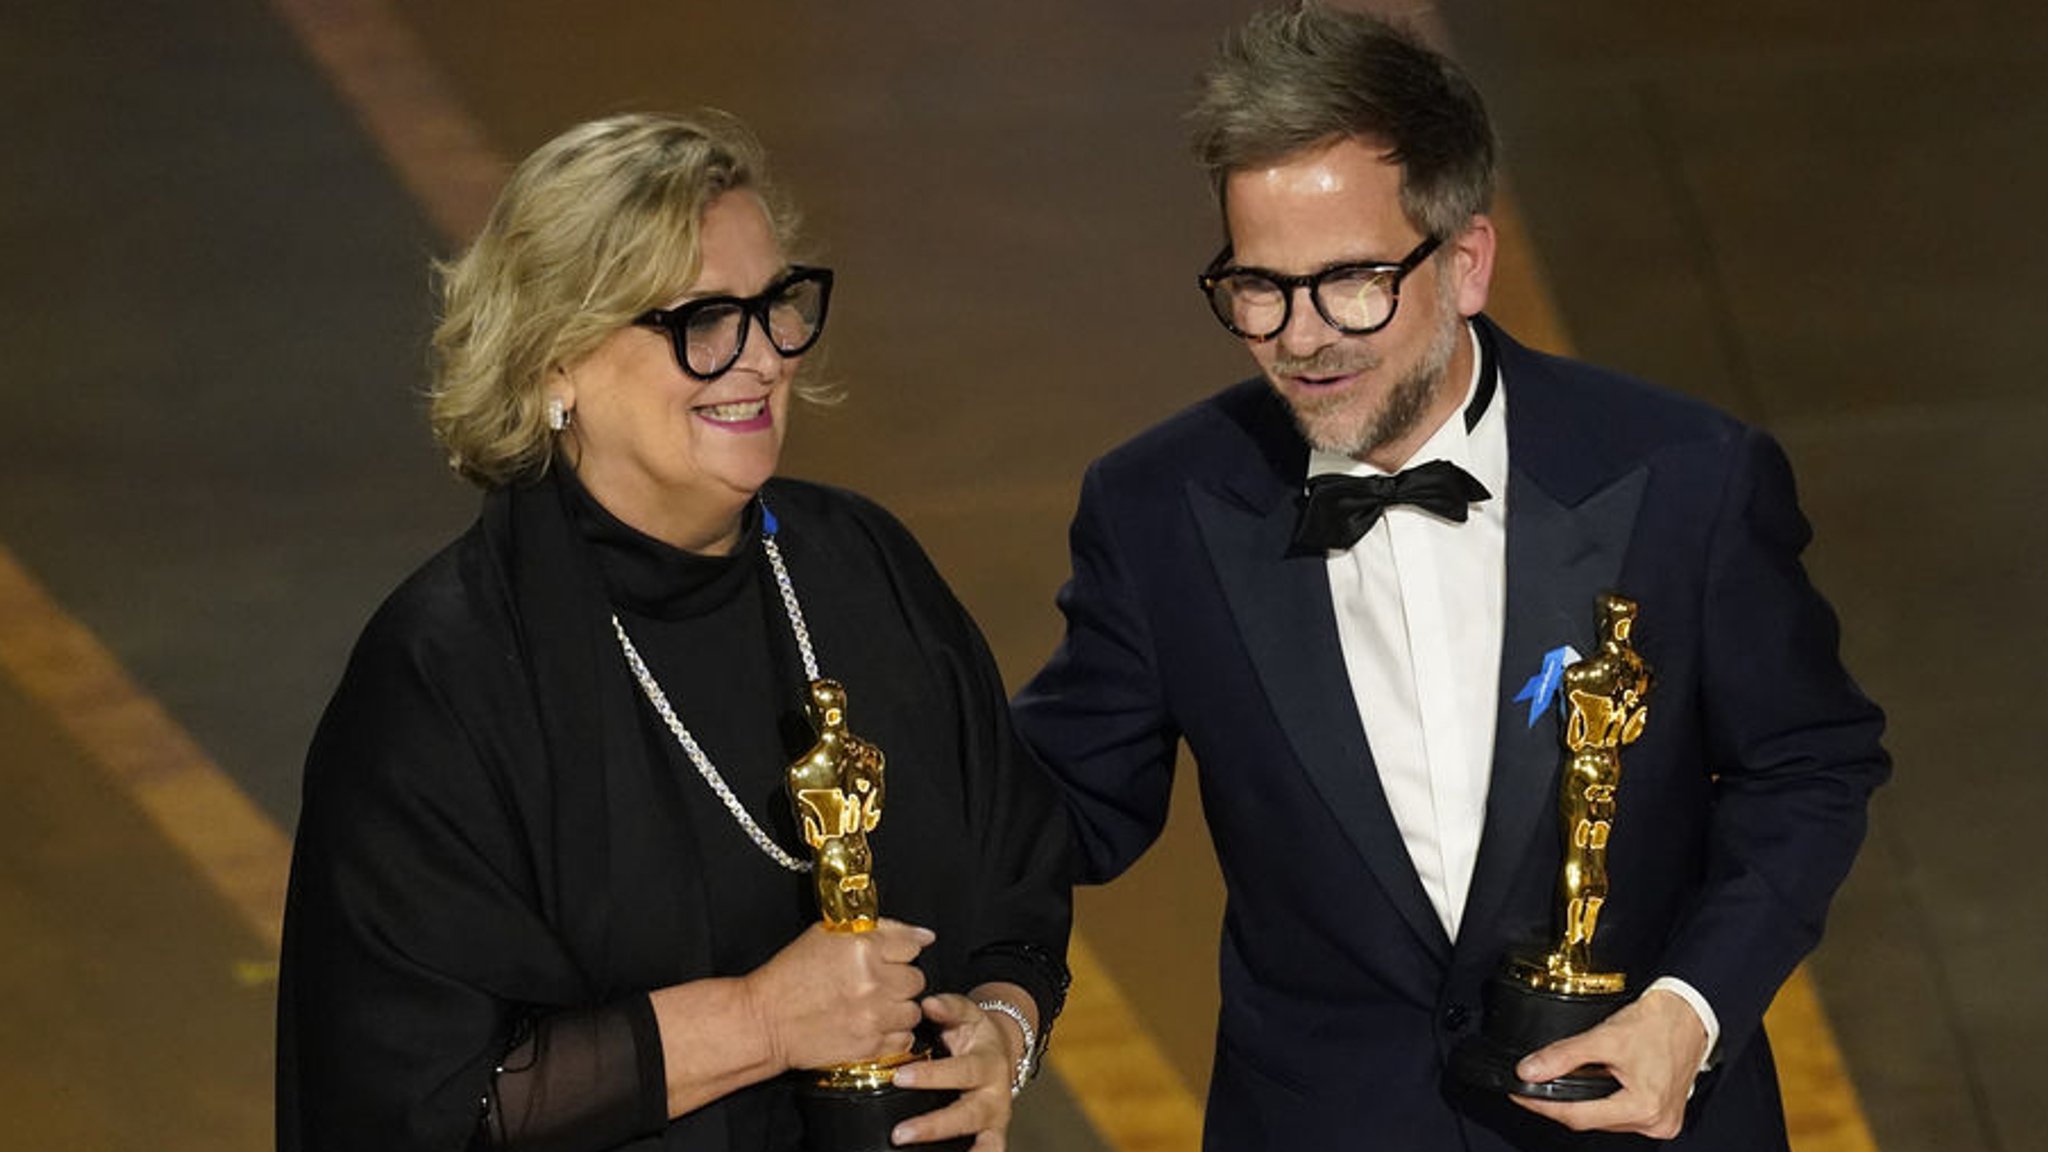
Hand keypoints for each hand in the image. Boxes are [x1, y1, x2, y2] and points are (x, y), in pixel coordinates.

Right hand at [741, 919, 931, 1071]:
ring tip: (872, 1007)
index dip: (898, 952)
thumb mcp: (826, 935)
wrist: (764, 1021)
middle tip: (874, 983)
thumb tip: (923, 936)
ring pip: (913, 1011)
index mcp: (862, 947)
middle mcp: (873, 981)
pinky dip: (891, 1034)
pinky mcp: (870, 1046)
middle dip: (898, 980)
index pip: (911, 945)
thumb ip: (879, 929)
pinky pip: (903, 1038)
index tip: (887, 957)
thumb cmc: (789, 977)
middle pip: (916, 979)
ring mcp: (874, 1016)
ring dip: (896, 1008)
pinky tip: (871, 1026)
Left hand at [888, 993, 1022, 1149]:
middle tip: (900, 1133)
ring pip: (982, 1142)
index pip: (960, 1071)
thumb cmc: (976, 1034)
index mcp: (987, 1063)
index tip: (899, 1077)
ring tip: (917, 1148)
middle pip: (967, 1114)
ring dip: (949, 1145)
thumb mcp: (967, 1014)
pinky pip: (990, 1151)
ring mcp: (996, 1119)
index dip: (931, 1076)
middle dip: (933, 1126)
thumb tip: (928, 1004)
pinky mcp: (994, 1135)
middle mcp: (996, 1094)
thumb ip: (948, 1008)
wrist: (1003, 1052)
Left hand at [1510, 988, 1708, 1138]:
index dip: (1543, 1105)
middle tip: (1535, 1084)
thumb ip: (1564, 1055)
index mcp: (1644, 1107)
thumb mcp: (1605, 1036)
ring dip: (1584, 1102)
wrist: (1689, 1012)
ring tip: (1565, 1079)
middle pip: (1591, 1120)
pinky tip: (1595, 1085)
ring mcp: (1661, 1121)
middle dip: (1562, 1103)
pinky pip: (1621, 1114)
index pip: (1578, 1116)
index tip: (1520, 1094)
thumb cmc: (1658, 1023)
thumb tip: (1531, 1070)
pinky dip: (1604, 1101)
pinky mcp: (1662, 1114)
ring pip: (1605, 1119)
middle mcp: (1655, 1122)